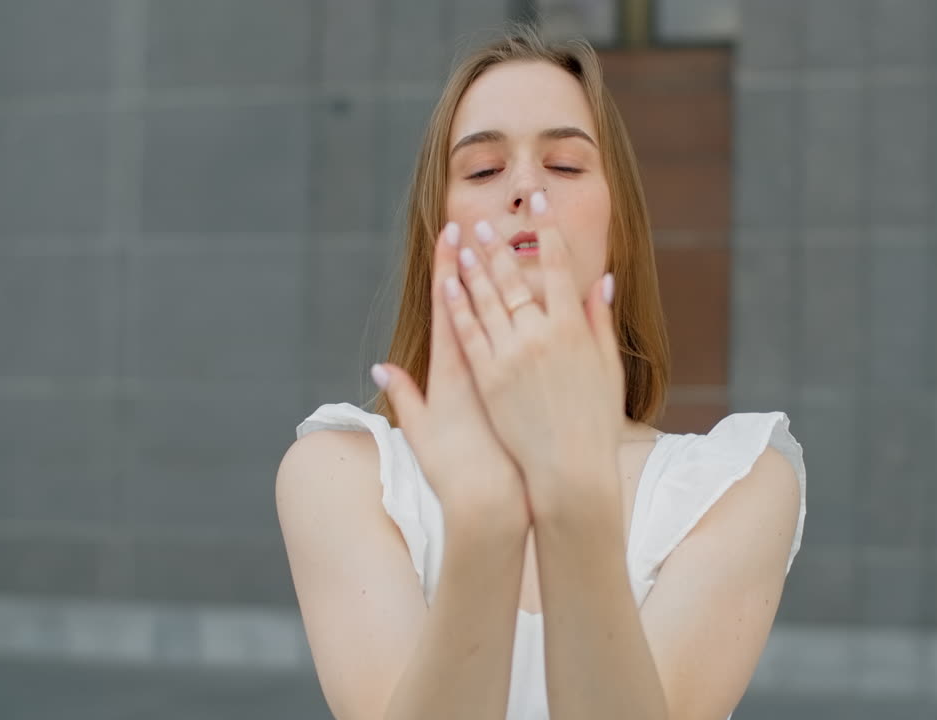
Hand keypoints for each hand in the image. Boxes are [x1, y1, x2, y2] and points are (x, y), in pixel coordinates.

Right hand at [372, 223, 529, 534]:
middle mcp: (487, 364)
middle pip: (484, 300)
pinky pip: (547, 340)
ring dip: (514, 276)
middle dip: (480, 258)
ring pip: (517, 314)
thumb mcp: (422, 430)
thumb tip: (382, 368)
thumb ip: (405, 396)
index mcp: (455, 370)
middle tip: (480, 219)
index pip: (451, 306)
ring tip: (516, 240)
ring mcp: (515, 373)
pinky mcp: (538, 387)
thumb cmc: (455, 469)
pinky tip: (554, 287)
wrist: (494, 502)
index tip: (450, 235)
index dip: (448, 269)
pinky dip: (549, 313)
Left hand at [443, 192, 625, 514]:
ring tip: (463, 241)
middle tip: (484, 221)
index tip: (539, 201)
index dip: (547, 230)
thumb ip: (600, 321)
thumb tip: (602, 280)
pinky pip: (468, 333)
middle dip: (499, 245)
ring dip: (473, 266)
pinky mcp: (487, 378)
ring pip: (487, 299)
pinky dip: (457, 306)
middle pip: (515, 278)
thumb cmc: (594, 421)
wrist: (568, 469)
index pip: (558, 267)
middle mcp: (540, 335)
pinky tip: (447, 284)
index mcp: (573, 329)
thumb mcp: (608, 368)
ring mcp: (510, 355)